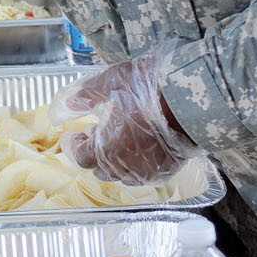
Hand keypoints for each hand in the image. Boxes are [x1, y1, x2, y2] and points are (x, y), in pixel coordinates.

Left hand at [51, 44, 196, 185]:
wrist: (192, 96)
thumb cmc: (148, 87)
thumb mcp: (109, 82)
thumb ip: (84, 97)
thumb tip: (64, 107)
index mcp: (107, 147)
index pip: (81, 157)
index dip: (74, 146)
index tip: (73, 134)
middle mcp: (126, 165)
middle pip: (101, 168)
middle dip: (93, 152)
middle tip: (95, 133)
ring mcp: (149, 170)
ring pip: (123, 174)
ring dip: (114, 160)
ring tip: (117, 139)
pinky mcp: (168, 169)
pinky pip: (145, 173)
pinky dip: (136, 164)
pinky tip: (139, 147)